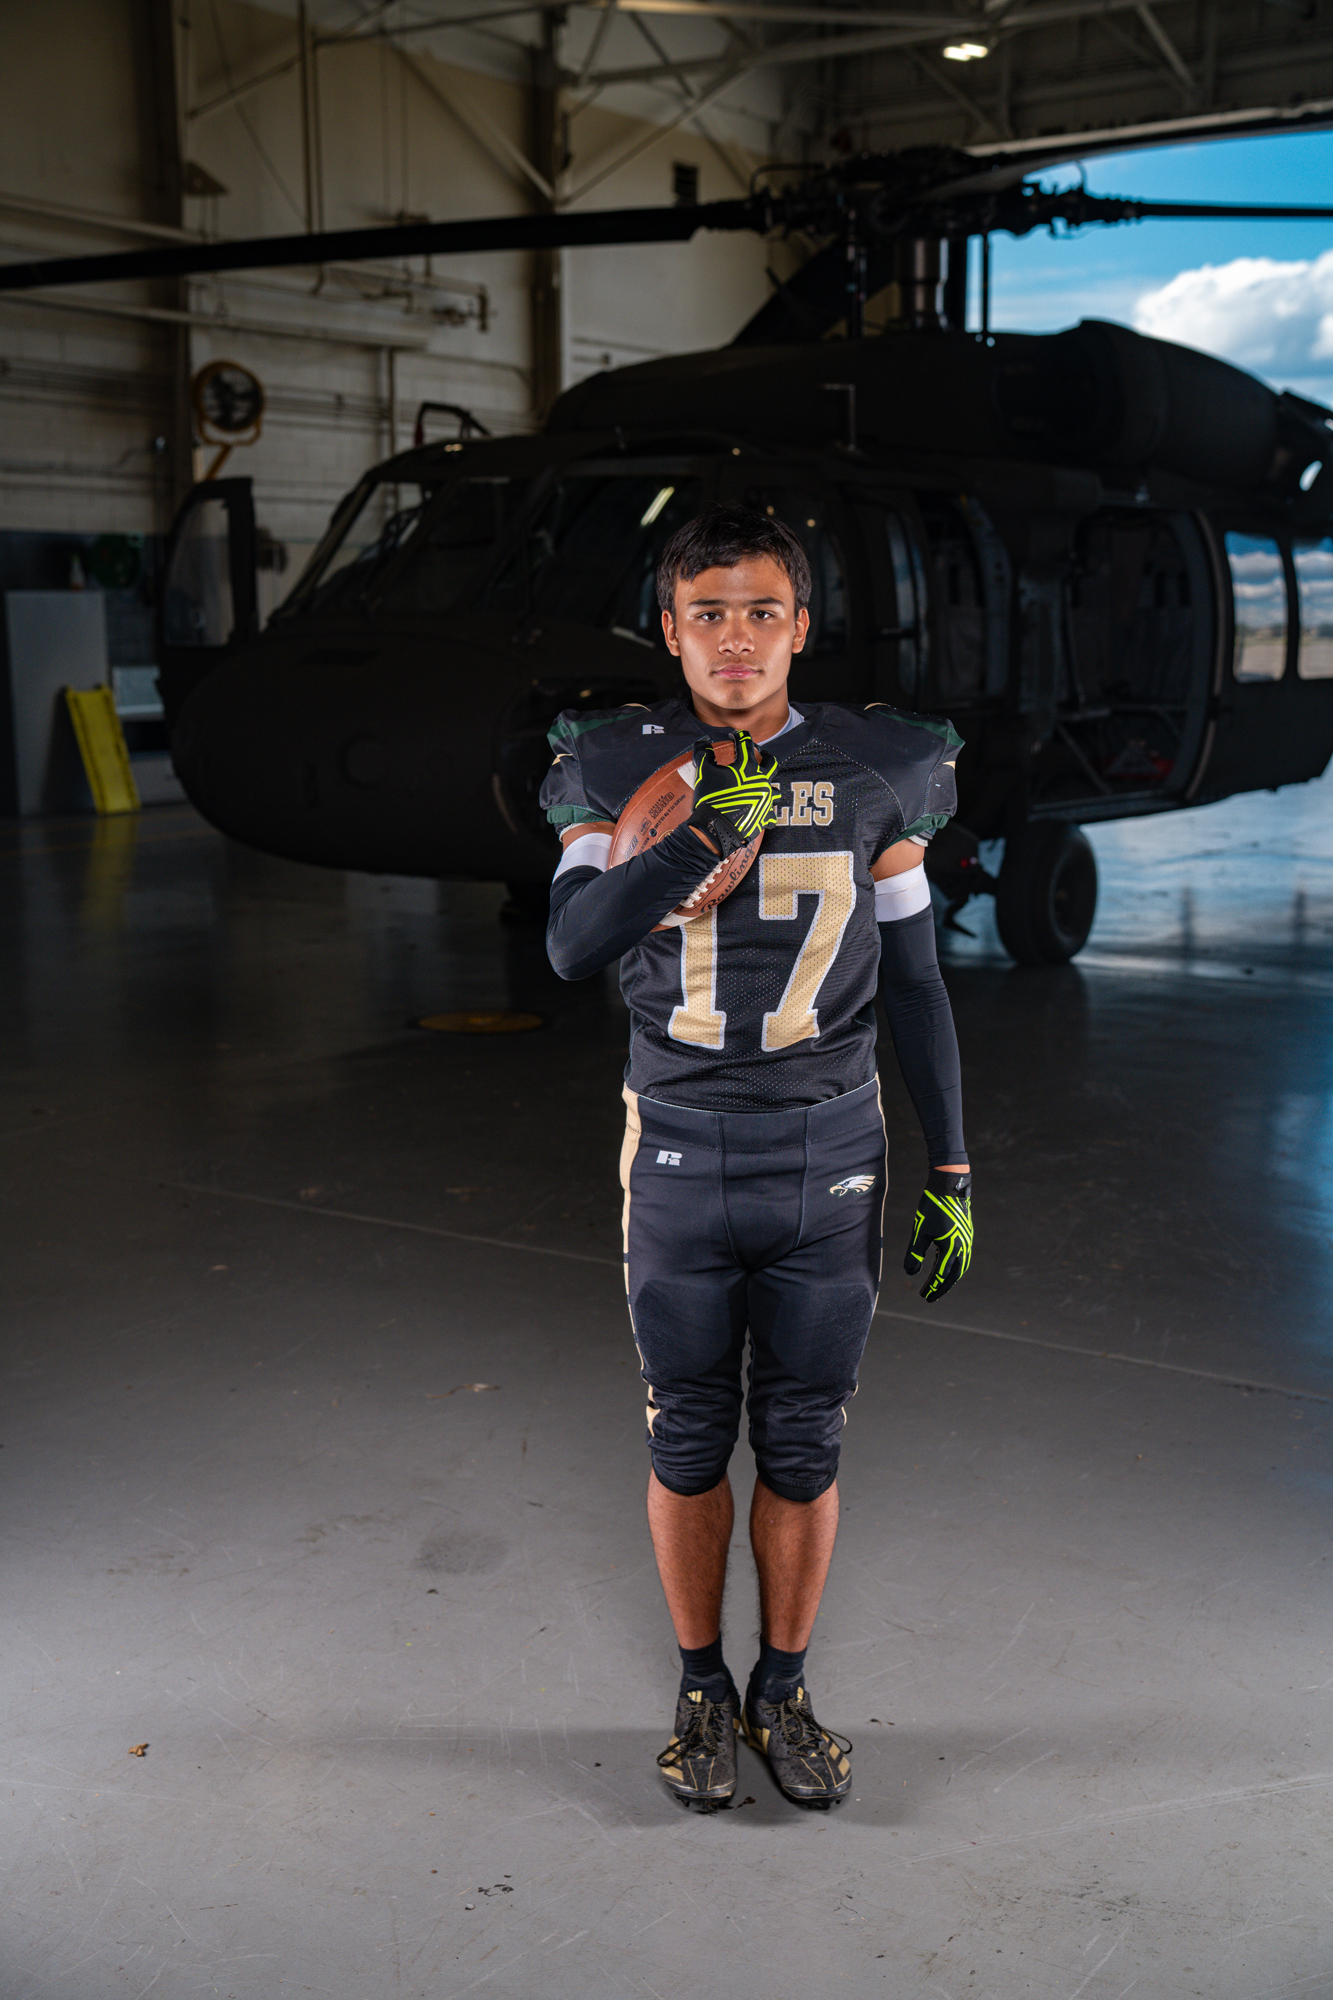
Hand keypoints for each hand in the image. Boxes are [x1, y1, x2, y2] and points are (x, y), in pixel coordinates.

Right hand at [691, 730, 779, 844]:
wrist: (716, 828)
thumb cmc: (711, 798)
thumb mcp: (703, 772)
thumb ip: (704, 754)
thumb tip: (702, 743)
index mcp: (748, 767)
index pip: (746, 744)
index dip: (739, 736)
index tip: (734, 735)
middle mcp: (762, 781)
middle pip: (771, 763)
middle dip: (766, 756)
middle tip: (761, 754)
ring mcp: (766, 800)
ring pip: (776, 790)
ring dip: (770, 786)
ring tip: (764, 786)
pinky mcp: (765, 817)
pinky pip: (771, 815)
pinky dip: (767, 813)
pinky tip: (764, 812)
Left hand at [904, 1169, 971, 1301]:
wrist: (949, 1187)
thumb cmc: (932, 1207)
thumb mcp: (920, 1231)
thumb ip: (915, 1253)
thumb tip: (910, 1273)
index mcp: (951, 1248)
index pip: (941, 1275)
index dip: (932, 1287)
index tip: (923, 1296)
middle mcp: (962, 1248)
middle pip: (953, 1275)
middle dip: (942, 1287)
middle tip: (930, 1297)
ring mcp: (967, 1242)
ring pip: (960, 1267)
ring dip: (950, 1279)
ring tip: (939, 1286)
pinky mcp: (966, 1236)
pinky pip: (962, 1258)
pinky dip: (954, 1267)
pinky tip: (944, 1267)